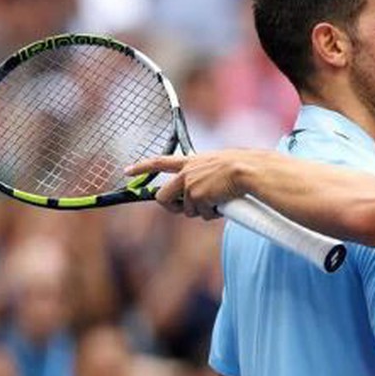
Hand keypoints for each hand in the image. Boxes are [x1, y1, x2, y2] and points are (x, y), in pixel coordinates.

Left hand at [127, 150, 256, 220]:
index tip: (127, 171)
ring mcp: (190, 185)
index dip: (141, 166)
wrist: (247, 170)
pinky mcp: (196, 197)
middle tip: (183, 208)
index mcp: (190, 161)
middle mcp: (186, 173)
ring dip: (201, 210)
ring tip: (218, 200)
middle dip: (171, 206)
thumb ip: (205, 175)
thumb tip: (204, 193)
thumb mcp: (217, 165)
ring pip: (186, 210)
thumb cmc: (241, 166)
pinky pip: (202, 214)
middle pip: (162, 196)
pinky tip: (223, 203)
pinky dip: (213, 213)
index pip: (159, 161)